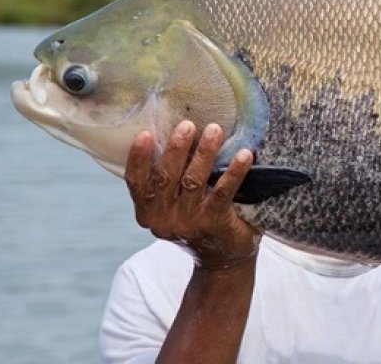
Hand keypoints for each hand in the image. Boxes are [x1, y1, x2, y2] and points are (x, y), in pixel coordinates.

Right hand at [124, 121, 261, 269]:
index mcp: (148, 212)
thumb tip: (175, 129)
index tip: (145, 133)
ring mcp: (188, 223)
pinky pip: (223, 192)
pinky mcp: (214, 223)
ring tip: (214, 129)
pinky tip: (245, 155)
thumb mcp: (174, 203)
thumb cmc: (197, 218)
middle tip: (187, 124)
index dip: (138, 158)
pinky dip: (234, 172)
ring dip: (204, 153)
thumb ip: (169, 178)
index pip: (136, 182)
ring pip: (193, 181)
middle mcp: (163, 220)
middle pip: (165, 178)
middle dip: (175, 149)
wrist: (223, 257)